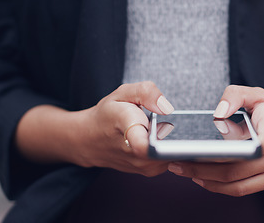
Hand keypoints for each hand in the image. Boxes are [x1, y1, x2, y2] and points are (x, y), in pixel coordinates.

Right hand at [17, 81, 174, 176]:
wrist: (89, 141)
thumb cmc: (107, 115)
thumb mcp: (122, 94)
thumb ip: (146, 92)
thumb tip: (166, 107)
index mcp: (127, 127)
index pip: (143, 144)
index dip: (158, 140)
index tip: (163, 128)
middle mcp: (135, 152)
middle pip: (168, 145)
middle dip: (175, 131)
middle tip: (162, 121)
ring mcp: (143, 165)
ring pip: (172, 152)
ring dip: (172, 140)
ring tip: (157, 129)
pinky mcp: (150, 171)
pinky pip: (170, 158)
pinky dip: (170, 148)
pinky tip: (158, 139)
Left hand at [168, 85, 263, 195]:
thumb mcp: (258, 93)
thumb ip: (235, 95)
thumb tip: (216, 115)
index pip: (252, 144)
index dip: (224, 152)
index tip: (195, 151)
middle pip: (235, 168)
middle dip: (201, 169)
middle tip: (177, 163)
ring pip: (237, 184)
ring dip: (208, 182)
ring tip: (185, 173)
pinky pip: (244, 190)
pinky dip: (221, 188)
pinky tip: (204, 180)